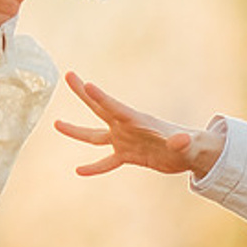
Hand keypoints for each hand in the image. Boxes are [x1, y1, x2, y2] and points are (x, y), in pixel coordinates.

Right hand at [55, 71, 224, 178]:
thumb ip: (181, 142)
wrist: (190, 153)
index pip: (116, 107)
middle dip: (84, 93)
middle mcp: (127, 127)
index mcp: (138, 120)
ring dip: (76, 131)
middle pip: (100, 108)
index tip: (86, 83)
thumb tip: (183, 140)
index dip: (101, 97)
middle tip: (69, 75)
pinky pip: (106, 162)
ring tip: (56, 124)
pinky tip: (79, 171)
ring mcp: (124, 140)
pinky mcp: (128, 155)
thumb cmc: (190, 145)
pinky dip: (94, 167)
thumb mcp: (186, 145)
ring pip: (95, 136)